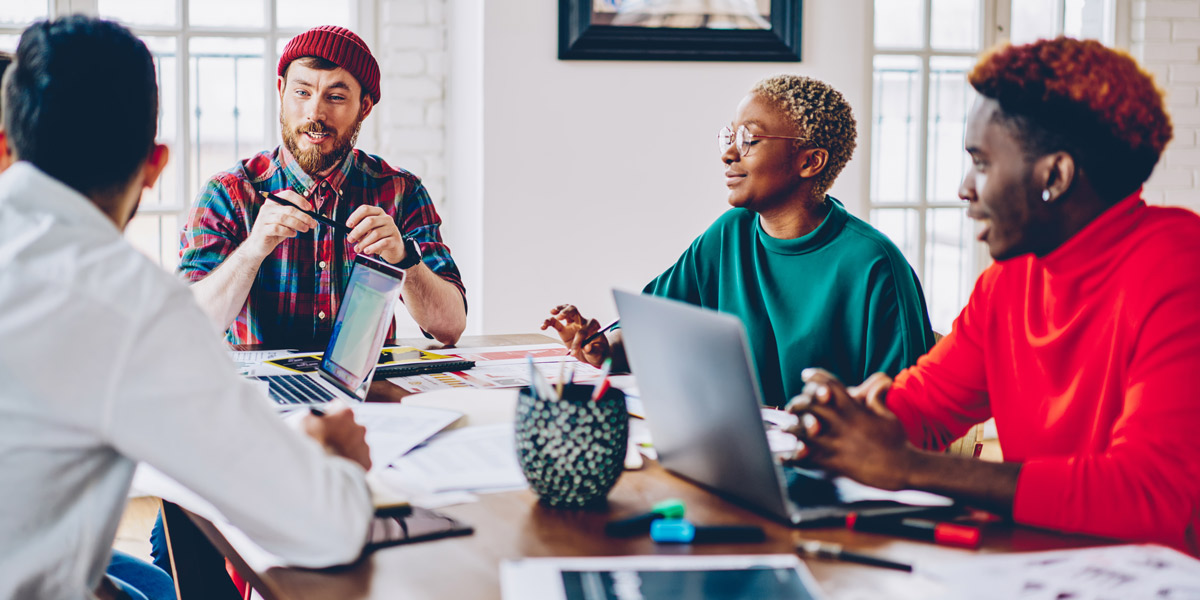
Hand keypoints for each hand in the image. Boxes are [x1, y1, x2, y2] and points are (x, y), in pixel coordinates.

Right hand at [247, 189, 316, 258]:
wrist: (259, 245)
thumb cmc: (276, 231)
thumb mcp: (287, 221)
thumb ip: (296, 216)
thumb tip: (312, 214)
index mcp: (273, 202)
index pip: (287, 195)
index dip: (300, 200)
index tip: (310, 209)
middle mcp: (266, 208)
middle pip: (288, 209)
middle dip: (304, 216)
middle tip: (313, 223)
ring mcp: (263, 218)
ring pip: (284, 218)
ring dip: (298, 224)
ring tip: (305, 229)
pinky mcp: (262, 230)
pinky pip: (278, 229)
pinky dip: (288, 231)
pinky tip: (293, 234)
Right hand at [302, 406, 371, 470]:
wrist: (322, 475)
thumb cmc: (312, 448)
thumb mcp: (303, 423)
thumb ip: (312, 416)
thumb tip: (313, 417)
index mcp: (345, 414)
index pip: (338, 407)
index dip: (328, 414)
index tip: (323, 420)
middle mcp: (358, 427)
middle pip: (348, 426)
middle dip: (338, 432)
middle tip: (324, 442)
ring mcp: (364, 445)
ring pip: (354, 443)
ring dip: (344, 447)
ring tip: (330, 457)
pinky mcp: (366, 462)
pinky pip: (358, 459)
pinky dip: (349, 462)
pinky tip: (337, 466)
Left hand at [346, 205, 404, 262]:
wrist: (394, 248)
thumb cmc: (378, 238)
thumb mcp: (368, 232)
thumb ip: (359, 231)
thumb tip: (348, 233)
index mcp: (378, 213)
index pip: (365, 209)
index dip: (355, 216)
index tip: (348, 225)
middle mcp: (386, 218)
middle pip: (370, 221)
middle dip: (357, 231)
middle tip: (350, 239)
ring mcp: (392, 228)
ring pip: (376, 233)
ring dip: (363, 242)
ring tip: (357, 249)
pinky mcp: (395, 239)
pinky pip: (383, 243)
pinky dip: (373, 247)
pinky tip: (367, 251)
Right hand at [540, 304, 609, 366]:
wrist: (594, 354)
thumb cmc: (598, 352)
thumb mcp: (598, 353)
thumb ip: (592, 350)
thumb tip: (586, 347)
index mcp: (593, 326)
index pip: (583, 330)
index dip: (578, 341)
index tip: (573, 352)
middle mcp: (582, 321)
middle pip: (574, 310)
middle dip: (567, 311)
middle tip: (560, 317)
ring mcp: (572, 324)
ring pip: (564, 312)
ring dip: (558, 311)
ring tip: (552, 315)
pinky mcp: (564, 329)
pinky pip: (555, 323)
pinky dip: (549, 323)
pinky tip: (543, 326)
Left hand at [784, 368, 913, 489]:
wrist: (903, 468)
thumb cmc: (898, 441)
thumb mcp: (888, 416)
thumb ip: (876, 401)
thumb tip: (875, 385)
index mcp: (855, 410)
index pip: (832, 385)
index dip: (816, 377)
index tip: (805, 374)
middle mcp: (844, 424)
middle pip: (812, 404)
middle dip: (799, 402)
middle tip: (793, 406)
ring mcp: (838, 443)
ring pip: (805, 430)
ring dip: (793, 427)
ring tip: (785, 428)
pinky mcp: (835, 462)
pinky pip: (808, 457)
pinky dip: (794, 456)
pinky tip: (784, 456)